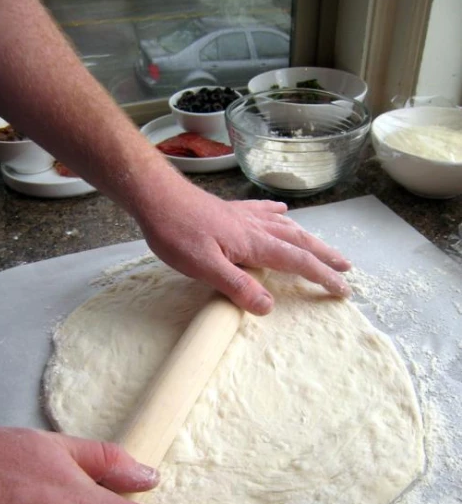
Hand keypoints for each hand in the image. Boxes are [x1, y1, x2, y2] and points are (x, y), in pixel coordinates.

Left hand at [138, 181, 350, 315]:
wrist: (156, 197)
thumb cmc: (176, 233)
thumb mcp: (204, 267)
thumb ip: (237, 286)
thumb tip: (268, 306)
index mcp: (253, 244)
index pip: (297, 262)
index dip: (322, 276)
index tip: (343, 289)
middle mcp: (255, 227)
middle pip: (300, 242)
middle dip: (325, 256)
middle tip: (347, 268)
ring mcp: (243, 216)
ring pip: (286, 227)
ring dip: (309, 238)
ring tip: (323, 247)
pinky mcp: (230, 211)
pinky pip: (263, 211)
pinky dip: (278, 215)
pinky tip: (282, 212)